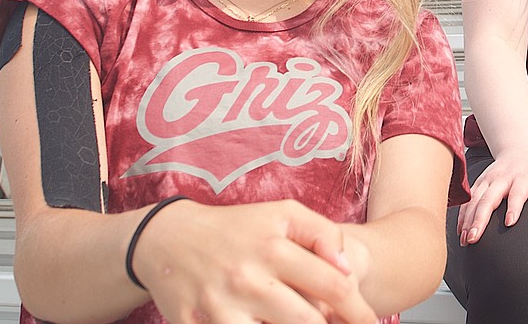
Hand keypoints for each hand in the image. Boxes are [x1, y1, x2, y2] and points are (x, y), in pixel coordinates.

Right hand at [136, 198, 378, 323]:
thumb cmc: (238, 228)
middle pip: (306, 322)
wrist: (168, 239)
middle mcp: (248, 278)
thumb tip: (346, 268)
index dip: (359, 311)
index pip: (332, 286)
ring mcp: (219, 306)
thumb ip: (322, 233)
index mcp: (275, 247)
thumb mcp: (283, 214)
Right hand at [455, 147, 527, 245]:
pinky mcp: (479, 181)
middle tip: (474, 238)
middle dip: (480, 218)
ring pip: (475, 199)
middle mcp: (503, 178)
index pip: (517, 193)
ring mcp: (489, 179)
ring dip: (468, 219)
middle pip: (489, 198)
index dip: (514, 207)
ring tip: (465, 239)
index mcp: (522, 178)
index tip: (510, 223)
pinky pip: (468, 198)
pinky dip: (463, 214)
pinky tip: (460, 230)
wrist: (520, 148)